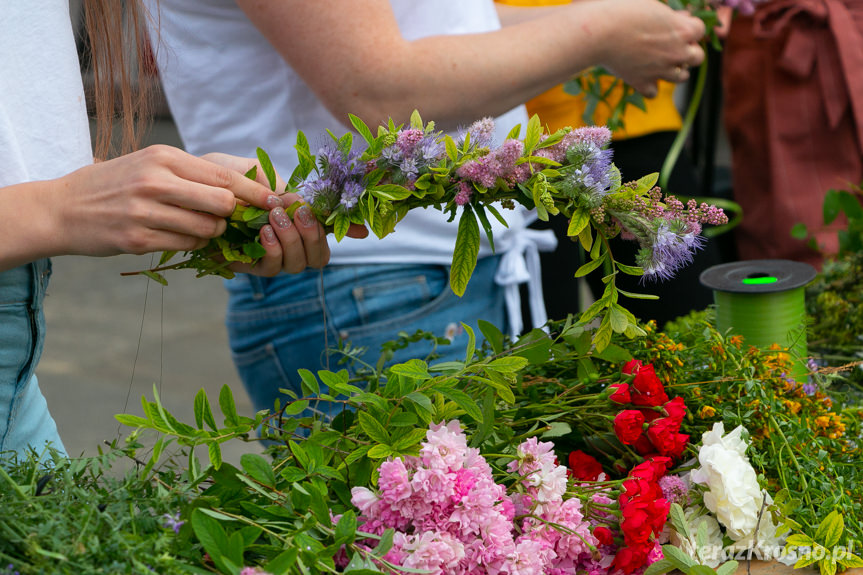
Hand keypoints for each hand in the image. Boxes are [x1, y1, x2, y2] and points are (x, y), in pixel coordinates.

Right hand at [50, 145, 282, 258]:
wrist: (62, 208)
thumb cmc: (116, 183)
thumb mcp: (151, 163)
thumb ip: (193, 173)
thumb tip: (245, 185)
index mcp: (164, 157)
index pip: (224, 176)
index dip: (255, 192)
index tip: (275, 201)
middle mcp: (155, 181)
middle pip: (222, 203)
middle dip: (233, 215)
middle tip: (228, 220)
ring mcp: (144, 211)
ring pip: (207, 229)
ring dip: (212, 234)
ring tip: (198, 228)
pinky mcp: (136, 239)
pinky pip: (185, 246)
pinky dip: (191, 245)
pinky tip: (177, 236)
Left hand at [201, 152, 367, 275]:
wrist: (192, 184)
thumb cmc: (229, 178)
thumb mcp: (266, 179)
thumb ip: (294, 192)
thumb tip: (328, 203)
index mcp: (297, 222)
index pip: (330, 235)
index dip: (348, 234)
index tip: (361, 231)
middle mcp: (288, 245)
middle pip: (319, 257)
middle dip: (313, 235)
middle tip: (296, 213)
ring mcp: (270, 257)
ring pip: (299, 264)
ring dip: (292, 241)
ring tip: (275, 219)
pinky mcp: (249, 266)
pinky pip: (271, 268)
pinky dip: (272, 250)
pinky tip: (264, 232)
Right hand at [595, 0, 706, 96]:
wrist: (598, 31)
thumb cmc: (621, 8)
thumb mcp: (650, 2)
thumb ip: (669, 13)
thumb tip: (679, 16)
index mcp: (683, 28)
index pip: (700, 29)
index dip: (688, 26)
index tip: (675, 23)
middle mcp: (677, 52)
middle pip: (698, 57)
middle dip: (688, 51)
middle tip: (672, 45)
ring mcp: (661, 70)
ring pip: (682, 78)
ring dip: (675, 70)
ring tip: (661, 62)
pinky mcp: (642, 83)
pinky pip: (653, 92)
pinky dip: (650, 86)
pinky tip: (643, 76)